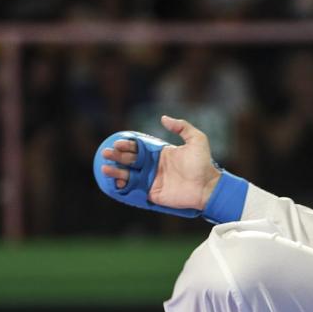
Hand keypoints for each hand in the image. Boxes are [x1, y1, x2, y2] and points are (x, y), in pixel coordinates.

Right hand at [98, 115, 221, 210]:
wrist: (207, 186)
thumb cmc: (202, 163)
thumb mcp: (196, 140)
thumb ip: (181, 127)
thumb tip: (163, 118)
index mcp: (160, 153)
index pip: (139, 147)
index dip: (128, 145)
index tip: (118, 142)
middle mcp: (153, 165)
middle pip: (130, 159)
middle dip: (117, 156)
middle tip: (107, 153)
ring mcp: (151, 180)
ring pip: (128, 173)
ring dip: (116, 170)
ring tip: (105, 166)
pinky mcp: (152, 193)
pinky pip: (134, 189)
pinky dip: (123, 185)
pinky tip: (114, 180)